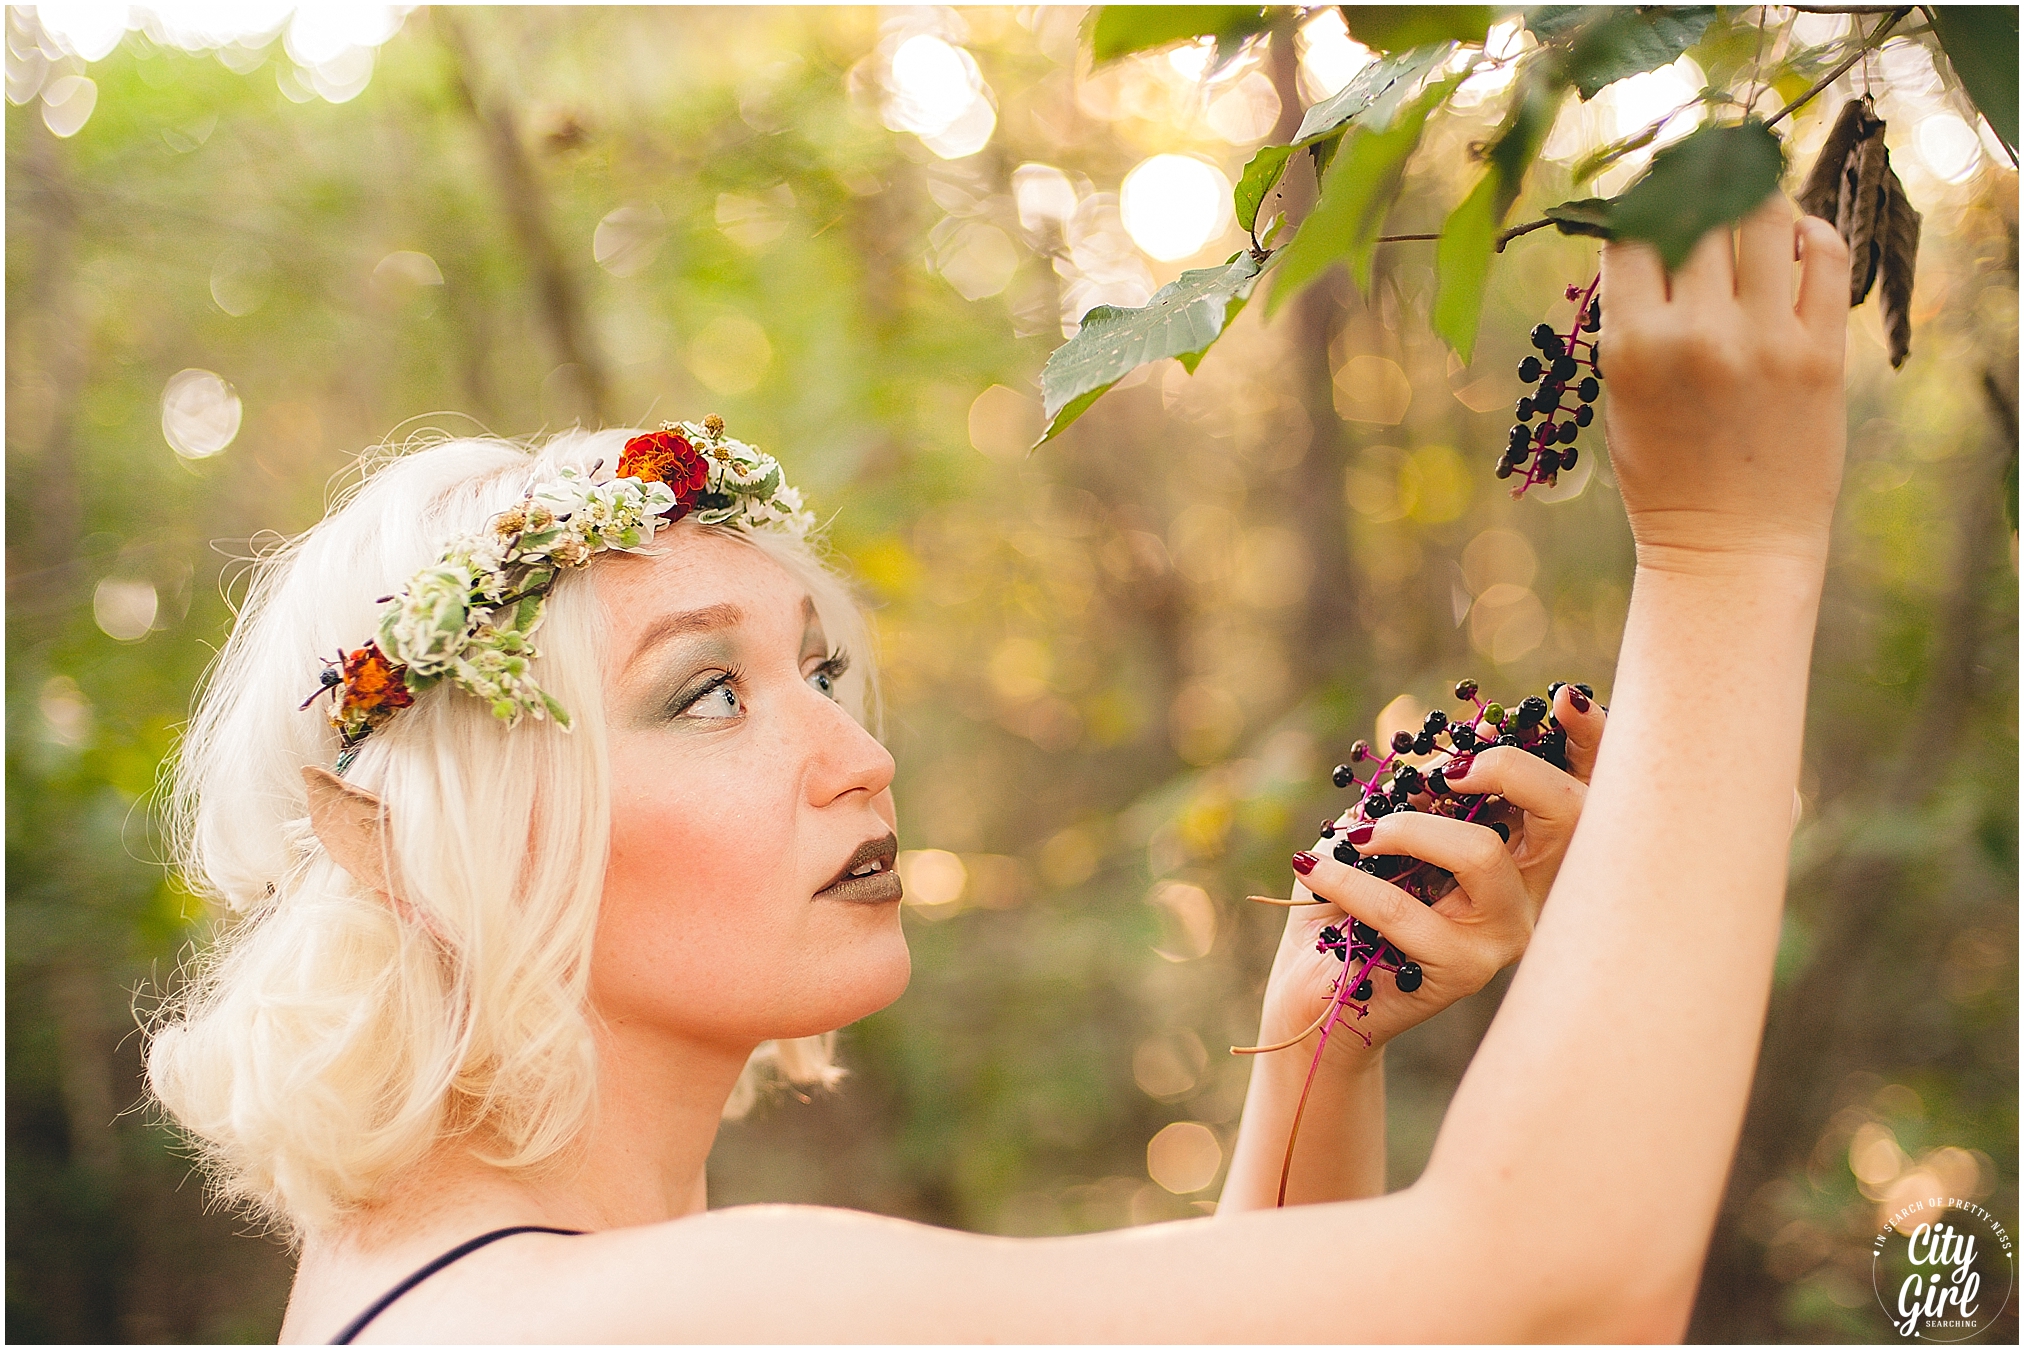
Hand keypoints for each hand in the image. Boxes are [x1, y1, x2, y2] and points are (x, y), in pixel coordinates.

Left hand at [1250, 688, 1606, 1064]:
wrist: (1311, 988)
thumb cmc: (1345, 900)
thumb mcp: (1378, 825)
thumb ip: (1417, 788)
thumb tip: (1447, 748)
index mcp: (1519, 848)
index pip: (1578, 788)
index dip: (1590, 741)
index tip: (1562, 699)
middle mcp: (1531, 890)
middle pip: (1568, 812)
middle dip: (1510, 767)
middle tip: (1446, 771)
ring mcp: (1505, 933)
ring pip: (1483, 854)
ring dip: (1408, 829)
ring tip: (1358, 836)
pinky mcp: (1464, 971)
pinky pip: (1407, 910)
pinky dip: (1351, 879)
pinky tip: (1314, 867)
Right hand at [1600, 193, 1850, 571]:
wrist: (1730, 547)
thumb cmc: (1665, 478)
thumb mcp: (1621, 397)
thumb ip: (1633, 319)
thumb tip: (1648, 236)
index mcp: (1633, 346)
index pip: (1630, 232)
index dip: (1635, 204)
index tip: (1643, 197)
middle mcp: (1698, 334)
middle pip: (1693, 212)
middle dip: (1689, 186)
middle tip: (1693, 178)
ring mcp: (1764, 341)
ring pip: (1762, 218)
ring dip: (1750, 196)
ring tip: (1744, 197)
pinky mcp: (1821, 354)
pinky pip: (1826, 257)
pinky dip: (1810, 231)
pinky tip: (1795, 237)